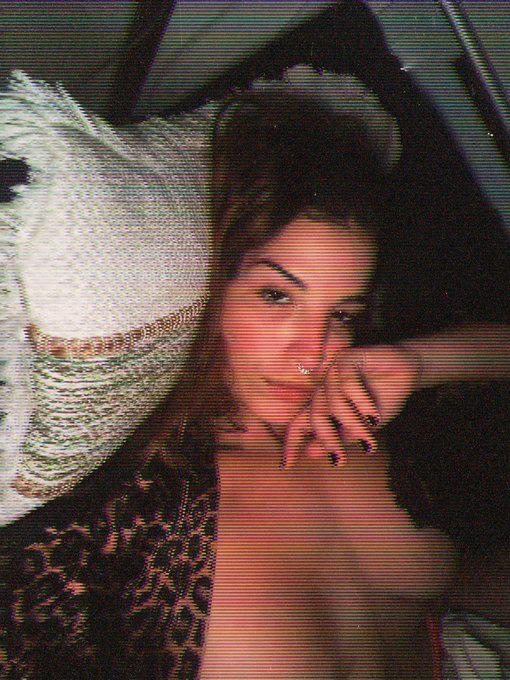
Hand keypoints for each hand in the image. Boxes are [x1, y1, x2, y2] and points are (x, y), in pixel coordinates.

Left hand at [282, 343, 421, 467]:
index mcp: (323, 403)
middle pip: (315, 416)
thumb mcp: (363, 426)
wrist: (408, 372)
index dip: (291, 444)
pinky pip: (349, 386)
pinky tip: (375, 416)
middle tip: (341, 460)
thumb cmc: (384, 398)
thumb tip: (310, 453)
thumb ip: (339, 437)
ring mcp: (332, 371)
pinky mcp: (345, 358)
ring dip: (354, 424)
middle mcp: (323, 387)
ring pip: (335, 403)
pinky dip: (363, 404)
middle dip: (328, 440)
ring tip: (370, 436)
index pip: (300, 424)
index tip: (286, 466)